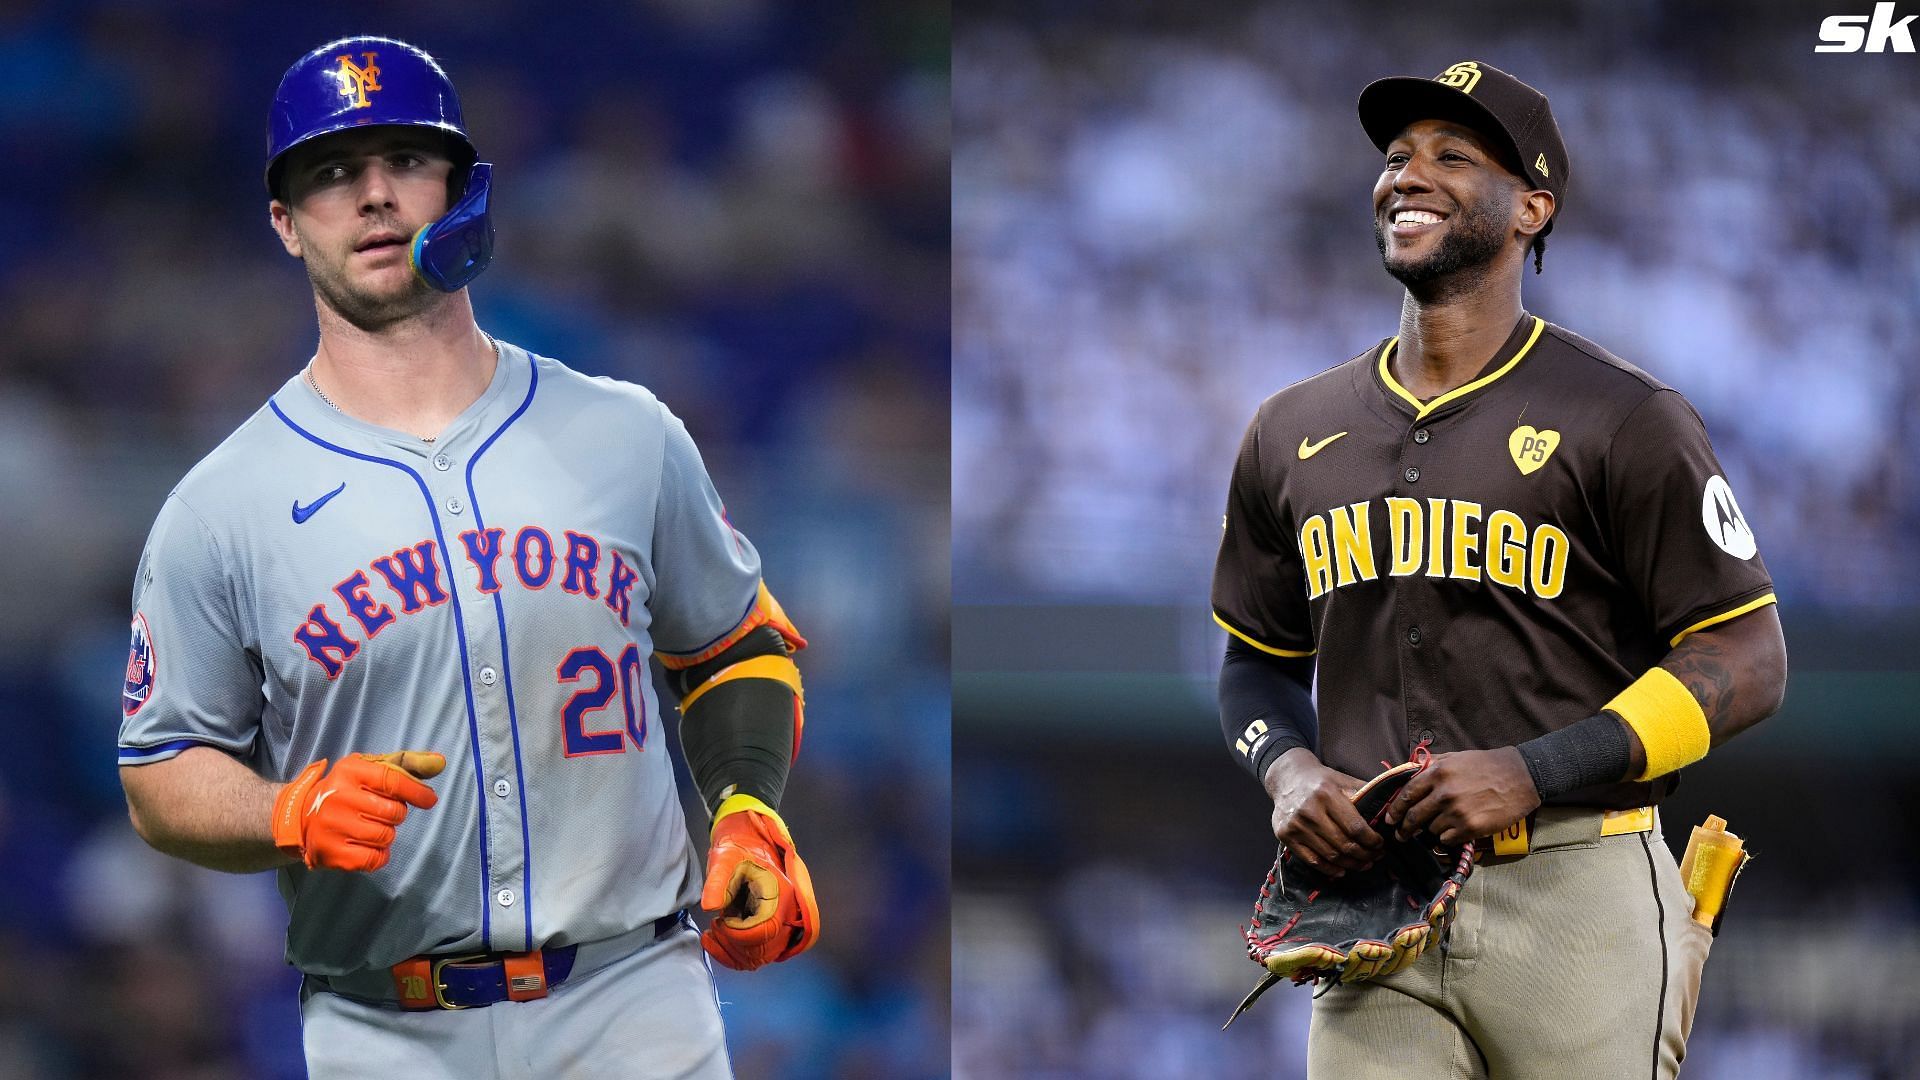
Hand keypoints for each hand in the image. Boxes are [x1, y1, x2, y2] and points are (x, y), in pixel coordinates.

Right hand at [271, 751, 443, 871]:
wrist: (300, 817)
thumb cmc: (347, 790)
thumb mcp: (370, 768)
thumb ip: (407, 764)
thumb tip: (440, 763)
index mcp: (349, 772)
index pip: (393, 781)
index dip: (416, 792)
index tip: (429, 800)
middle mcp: (338, 798)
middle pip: (394, 813)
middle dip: (395, 815)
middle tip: (378, 812)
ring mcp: (332, 827)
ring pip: (386, 837)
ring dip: (386, 835)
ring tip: (367, 827)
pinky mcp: (330, 853)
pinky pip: (375, 859)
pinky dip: (378, 855)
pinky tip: (365, 845)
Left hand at [700, 797, 819, 970]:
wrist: (747, 846)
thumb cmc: (737, 850)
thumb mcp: (725, 859)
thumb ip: (718, 881)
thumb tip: (709, 906)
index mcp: (779, 895)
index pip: (764, 931)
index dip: (737, 934)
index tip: (719, 921)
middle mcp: (785, 914)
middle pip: (763, 950)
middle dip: (733, 943)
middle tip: (715, 925)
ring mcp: (779, 925)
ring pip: (760, 957)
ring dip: (732, 952)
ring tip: (714, 931)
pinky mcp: (768, 931)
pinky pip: (757, 955)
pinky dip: (734, 955)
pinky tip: (715, 940)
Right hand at [1264, 748, 1385, 878]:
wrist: (1287, 777)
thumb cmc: (1321, 780)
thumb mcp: (1343, 780)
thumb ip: (1365, 793)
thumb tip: (1390, 810)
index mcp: (1326, 794)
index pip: (1355, 827)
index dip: (1371, 841)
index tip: (1381, 844)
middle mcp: (1309, 810)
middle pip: (1344, 844)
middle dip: (1365, 855)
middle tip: (1375, 857)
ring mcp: (1295, 825)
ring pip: (1330, 855)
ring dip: (1351, 864)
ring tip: (1364, 864)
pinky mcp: (1285, 836)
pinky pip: (1312, 860)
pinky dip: (1330, 869)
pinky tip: (1342, 869)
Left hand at [1382, 748, 1539, 845]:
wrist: (1521, 777)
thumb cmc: (1487, 765)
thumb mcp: (1456, 757)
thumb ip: (1431, 764)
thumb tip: (1408, 770)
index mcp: (1437, 773)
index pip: (1406, 794)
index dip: (1395, 809)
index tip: (1391, 818)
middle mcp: (1444, 793)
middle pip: (1414, 817)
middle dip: (1404, 829)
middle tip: (1401, 835)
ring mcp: (1457, 812)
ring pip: (1431, 830)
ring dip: (1432, 830)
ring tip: (1441, 826)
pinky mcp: (1471, 828)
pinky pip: (1447, 839)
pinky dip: (1447, 838)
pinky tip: (1454, 831)